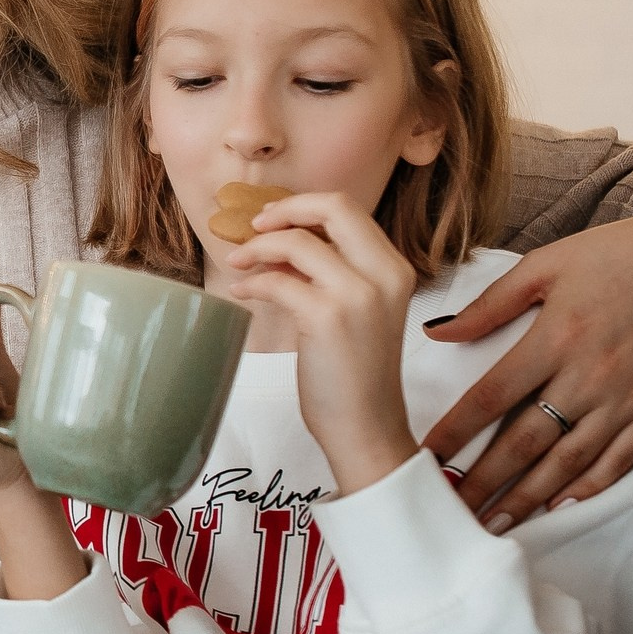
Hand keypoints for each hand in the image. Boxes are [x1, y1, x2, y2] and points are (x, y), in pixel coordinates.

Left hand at [218, 193, 419, 495]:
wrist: (367, 427)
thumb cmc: (355, 374)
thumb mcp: (358, 311)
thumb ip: (333, 273)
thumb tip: (282, 243)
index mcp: (394, 269)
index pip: (350, 210)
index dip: (304, 206)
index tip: (273, 218)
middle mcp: (384, 275)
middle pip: (333, 208)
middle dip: (283, 209)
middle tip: (253, 226)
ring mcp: (358, 295)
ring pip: (297, 242)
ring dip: (257, 247)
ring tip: (237, 263)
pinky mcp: (328, 318)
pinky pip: (277, 282)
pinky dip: (252, 282)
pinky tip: (241, 292)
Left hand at [421, 199, 632, 527]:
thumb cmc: (617, 256)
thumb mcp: (547, 264)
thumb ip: (491, 304)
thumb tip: (436, 333)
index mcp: (556, 337)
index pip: (491, 396)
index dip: (455, 433)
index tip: (423, 458)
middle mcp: (590, 375)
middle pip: (526, 442)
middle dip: (483, 482)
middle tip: (449, 512)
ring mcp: (627, 398)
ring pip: (568, 462)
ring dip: (528, 498)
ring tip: (494, 525)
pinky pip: (619, 461)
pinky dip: (587, 489)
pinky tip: (557, 508)